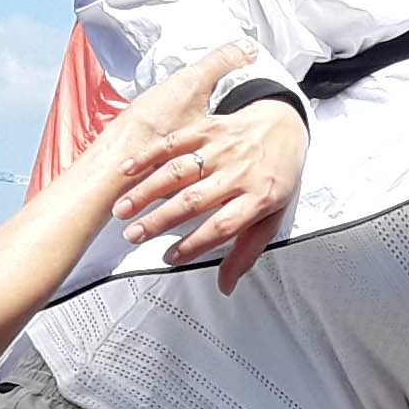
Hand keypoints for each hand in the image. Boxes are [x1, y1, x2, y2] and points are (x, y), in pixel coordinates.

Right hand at [113, 93, 305, 293]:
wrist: (285, 124)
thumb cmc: (276, 174)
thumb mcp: (272, 216)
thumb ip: (247, 251)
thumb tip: (226, 285)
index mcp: (259, 197)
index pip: (223, 226)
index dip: (194, 244)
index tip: (171, 257)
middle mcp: (239, 172)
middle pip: (193, 200)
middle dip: (159, 221)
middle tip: (134, 236)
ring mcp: (222, 148)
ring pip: (178, 171)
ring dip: (146, 191)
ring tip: (123, 209)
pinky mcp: (207, 128)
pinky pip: (174, 142)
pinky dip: (148, 156)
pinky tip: (127, 171)